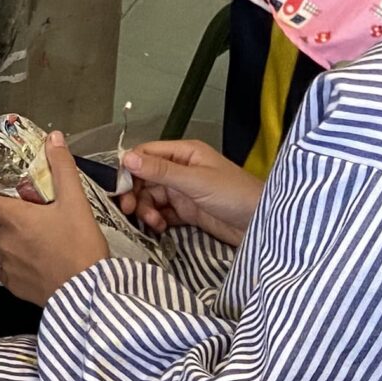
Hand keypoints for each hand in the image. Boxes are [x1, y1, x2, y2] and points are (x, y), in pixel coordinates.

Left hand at [0, 136, 106, 305]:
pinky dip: (11, 259)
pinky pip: (4, 267)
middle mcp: (2, 242)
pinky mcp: (14, 286)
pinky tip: (31, 256)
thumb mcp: (76, 202)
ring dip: (1, 233)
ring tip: (23, 228)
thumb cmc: (81, 247)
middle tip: (8, 201)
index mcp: (12, 219)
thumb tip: (54, 139)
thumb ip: (62, 168)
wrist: (89, 294)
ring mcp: (6, 266)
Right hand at [120, 139, 262, 247]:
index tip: (120, 188)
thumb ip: (161, 171)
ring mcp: (184, 191)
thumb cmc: (235, 195)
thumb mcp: (195, 181)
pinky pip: (162, 212)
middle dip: (136, 193)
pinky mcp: (188, 211)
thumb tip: (127, 158)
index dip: (130, 170)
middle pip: (145, 177)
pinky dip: (156, 220)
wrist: (262, 225)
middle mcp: (182, 169)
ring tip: (152, 222)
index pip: (146, 154)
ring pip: (152, 196)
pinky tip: (160, 227)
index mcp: (184, 153)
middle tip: (130, 210)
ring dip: (146, 209)